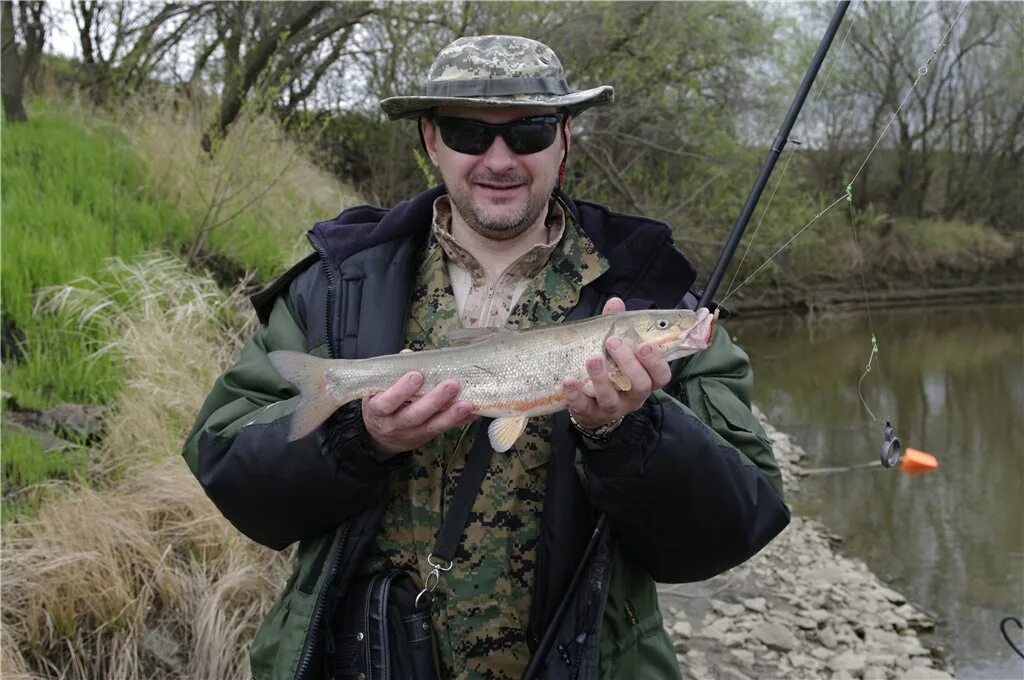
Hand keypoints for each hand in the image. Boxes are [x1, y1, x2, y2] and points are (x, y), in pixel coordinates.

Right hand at [363, 350, 476, 455]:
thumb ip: (393, 372)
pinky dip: (460, 421)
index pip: (387, 402)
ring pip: (432, 426)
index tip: (416, 376)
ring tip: (468, 404)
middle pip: (414, 416)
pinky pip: (444, 430)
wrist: (380, 437)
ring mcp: (411, 433)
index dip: (401, 391)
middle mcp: (394, 424)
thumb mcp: (378, 389)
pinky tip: (473, 413)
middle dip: (434, 401)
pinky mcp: (426, 437)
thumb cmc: (382, 405)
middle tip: (452, 385)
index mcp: (378, 410)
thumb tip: (408, 354)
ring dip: (452, 415)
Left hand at [561, 297, 671, 429]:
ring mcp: (612, 408)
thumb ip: (617, 327)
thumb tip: (615, 302)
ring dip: (601, 378)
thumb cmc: (610, 371)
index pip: (661, 376)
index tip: (643, 345)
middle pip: (639, 386)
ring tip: (592, 358)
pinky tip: (569, 380)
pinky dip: (575, 394)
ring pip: (611, 398)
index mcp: (645, 380)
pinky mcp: (589, 414)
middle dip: (628, 364)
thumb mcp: (616, 350)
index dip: (655, 362)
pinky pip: (583, 406)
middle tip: (613, 342)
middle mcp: (632, 397)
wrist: (590, 407)